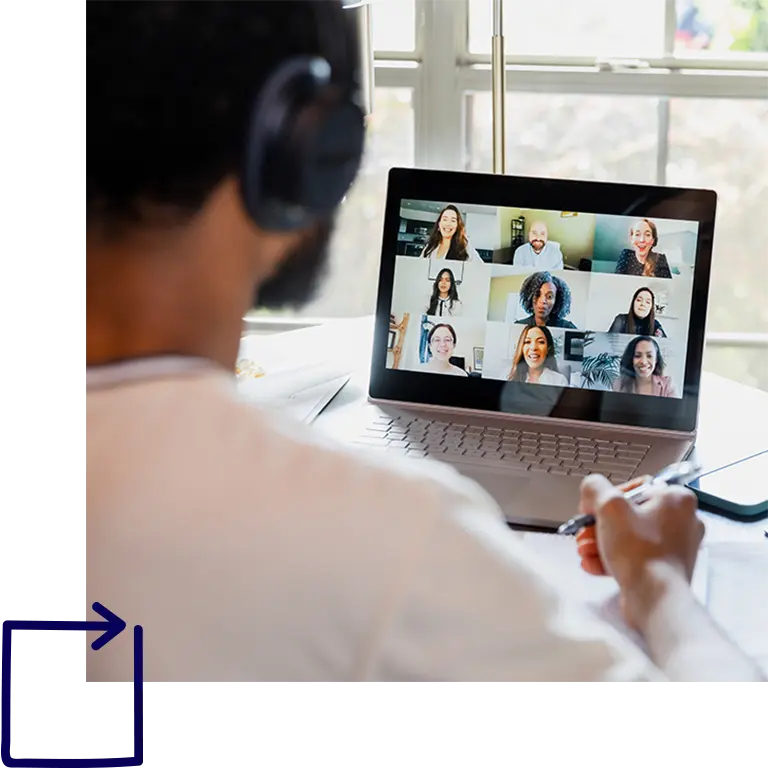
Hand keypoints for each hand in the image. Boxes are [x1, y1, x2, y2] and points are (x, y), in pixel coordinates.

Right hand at [575, 474, 703, 629]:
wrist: (655, 598)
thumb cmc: (642, 554)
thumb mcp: (608, 507)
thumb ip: (595, 488)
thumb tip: (592, 488)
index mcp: (676, 499)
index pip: (635, 487)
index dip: (607, 498)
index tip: (595, 508)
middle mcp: (682, 521)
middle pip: (628, 514)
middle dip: (600, 525)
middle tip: (586, 532)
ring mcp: (675, 547)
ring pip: (629, 537)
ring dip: (602, 543)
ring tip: (586, 551)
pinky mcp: (666, 568)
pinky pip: (634, 557)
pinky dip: (612, 559)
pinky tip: (594, 564)